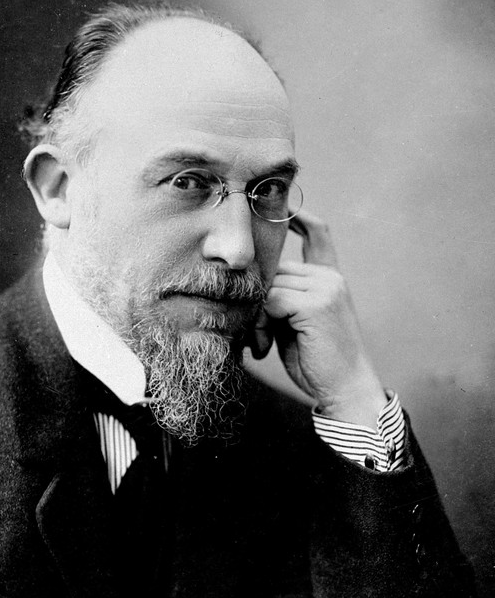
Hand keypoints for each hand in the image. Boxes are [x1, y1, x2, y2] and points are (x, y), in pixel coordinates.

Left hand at [251, 211, 386, 426]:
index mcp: (331, 279)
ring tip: (261, 342)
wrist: (345, 388)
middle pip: (276, 269)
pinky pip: (271, 301)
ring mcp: (326, 287)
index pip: (319, 235)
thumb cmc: (317, 360)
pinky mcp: (316, 303)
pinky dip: (262, 323)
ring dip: (257, 316)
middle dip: (259, 300)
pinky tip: (266, 344)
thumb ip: (283, 298)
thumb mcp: (297, 323)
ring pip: (270, 285)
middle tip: (257, 335)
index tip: (287, 208)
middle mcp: (330, 277)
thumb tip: (253, 285)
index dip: (302, 219)